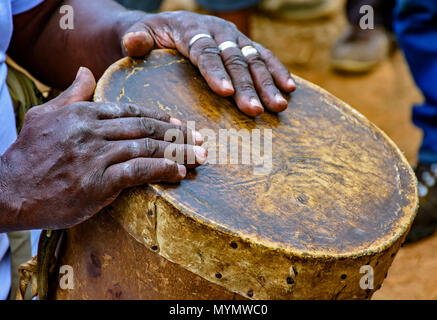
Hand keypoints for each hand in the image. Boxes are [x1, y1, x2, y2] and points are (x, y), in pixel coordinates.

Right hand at [0, 67, 205, 231]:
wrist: (9, 191)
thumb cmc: (28, 155)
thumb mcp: (45, 115)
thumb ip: (71, 94)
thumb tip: (86, 71)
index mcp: (83, 113)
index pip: (131, 111)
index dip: (160, 117)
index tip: (180, 124)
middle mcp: (92, 130)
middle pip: (146, 127)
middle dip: (178, 133)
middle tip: (200, 139)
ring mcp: (96, 155)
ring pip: (147, 147)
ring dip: (179, 151)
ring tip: (200, 156)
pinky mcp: (98, 181)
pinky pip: (139, 171)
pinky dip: (163, 170)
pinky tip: (180, 172)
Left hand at [120, 11, 295, 116]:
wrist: (167, 25)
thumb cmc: (152, 36)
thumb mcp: (138, 34)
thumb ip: (136, 39)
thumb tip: (133, 43)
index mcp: (191, 29)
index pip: (205, 51)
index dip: (216, 72)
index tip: (227, 94)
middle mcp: (217, 31)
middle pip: (234, 59)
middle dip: (248, 86)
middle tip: (257, 111)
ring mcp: (234, 37)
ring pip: (254, 58)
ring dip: (268, 83)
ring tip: (279, 106)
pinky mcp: (244, 44)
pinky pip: (264, 56)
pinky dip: (278, 71)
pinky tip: (290, 88)